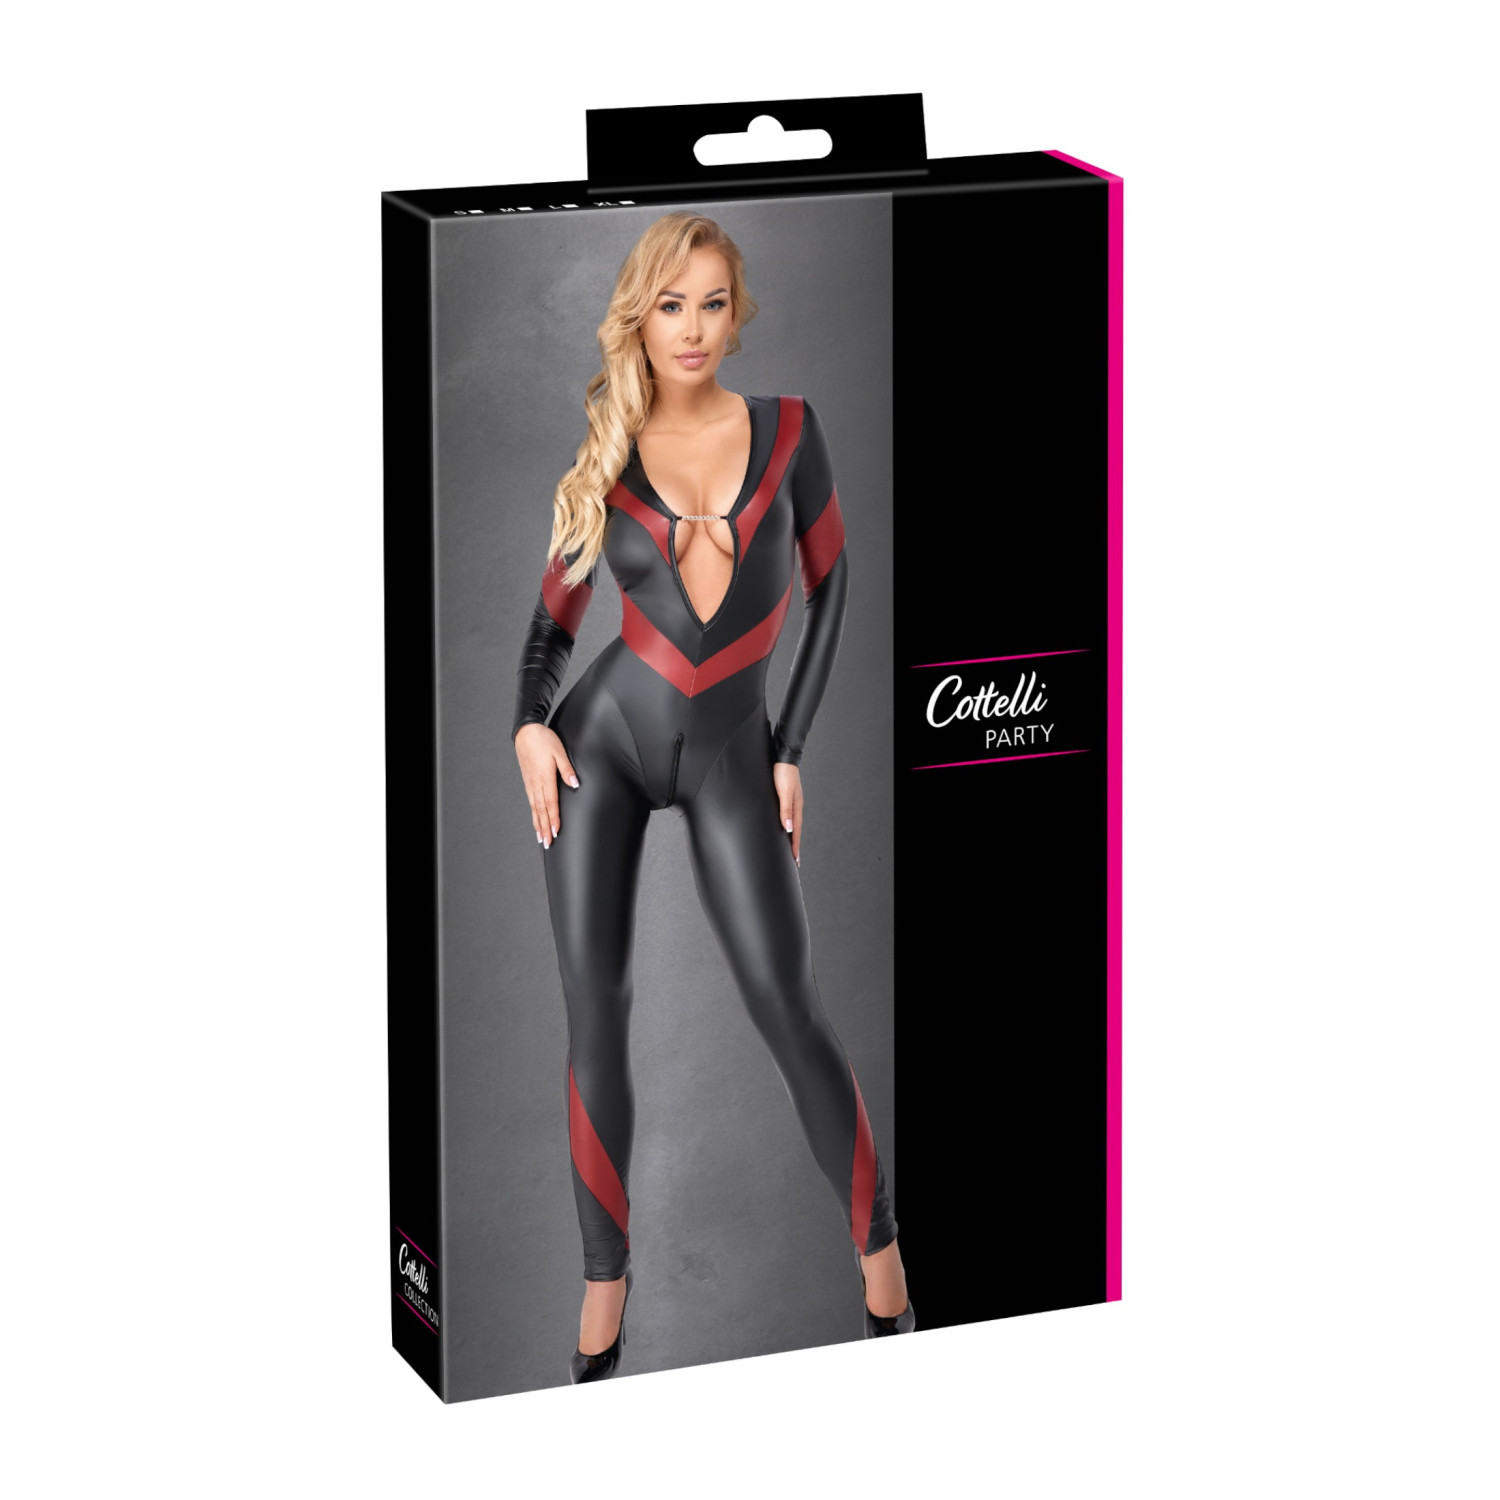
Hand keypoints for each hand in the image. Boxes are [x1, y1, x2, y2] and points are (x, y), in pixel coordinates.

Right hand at [515, 723, 577, 848]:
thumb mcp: (559, 751)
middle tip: (547, 843)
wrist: (525, 732)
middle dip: (545, 828)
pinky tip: (536, 820)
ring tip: (540, 838)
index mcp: (545, 778)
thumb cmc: (543, 739)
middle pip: (541, 810)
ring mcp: (530, 783)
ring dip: (538, 824)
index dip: (553, 819)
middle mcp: (536, 784)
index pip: (551, 803)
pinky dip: (534, 814)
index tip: (556, 832)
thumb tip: (575, 783)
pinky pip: (531, 802)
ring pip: (534, 808)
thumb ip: (567, 769)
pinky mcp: (528, 781)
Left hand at [773, 761, 803, 865]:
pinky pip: (787, 817)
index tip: (795, 861)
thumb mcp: (784, 792)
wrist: (783, 757)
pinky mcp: (785, 798)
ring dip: (791, 838)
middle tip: (794, 861)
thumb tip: (787, 828)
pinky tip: (783, 829)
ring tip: (789, 849)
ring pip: (791, 825)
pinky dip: (787, 827)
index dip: (794, 846)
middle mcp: (795, 807)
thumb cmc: (783, 773)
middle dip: (794, 846)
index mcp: (796, 808)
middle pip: (795, 831)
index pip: (795, 832)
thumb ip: (786, 810)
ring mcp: (791, 803)